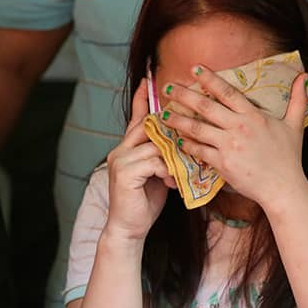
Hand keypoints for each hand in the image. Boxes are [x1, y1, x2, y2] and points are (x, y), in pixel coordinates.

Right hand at [104, 79, 175, 240]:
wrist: (129, 229)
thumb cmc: (145, 202)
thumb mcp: (158, 174)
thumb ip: (163, 156)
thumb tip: (181, 141)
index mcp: (127, 148)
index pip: (136, 119)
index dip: (142, 99)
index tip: (148, 79)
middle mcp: (120, 150)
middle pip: (148, 127)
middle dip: (168, 125)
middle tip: (187, 124)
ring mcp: (120, 160)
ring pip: (155, 145)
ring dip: (173, 157)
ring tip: (182, 172)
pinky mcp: (124, 172)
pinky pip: (154, 161)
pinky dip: (167, 170)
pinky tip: (173, 183)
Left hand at [161, 65, 307, 208]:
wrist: (283, 188)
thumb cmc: (289, 158)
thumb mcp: (295, 125)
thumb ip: (298, 99)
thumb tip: (302, 76)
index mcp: (254, 116)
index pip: (227, 92)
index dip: (210, 79)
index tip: (194, 69)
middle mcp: (239, 127)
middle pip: (206, 107)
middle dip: (184, 95)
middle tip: (167, 87)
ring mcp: (229, 146)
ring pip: (197, 129)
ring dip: (179, 120)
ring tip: (164, 114)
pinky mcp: (222, 163)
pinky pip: (199, 151)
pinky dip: (187, 145)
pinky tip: (178, 140)